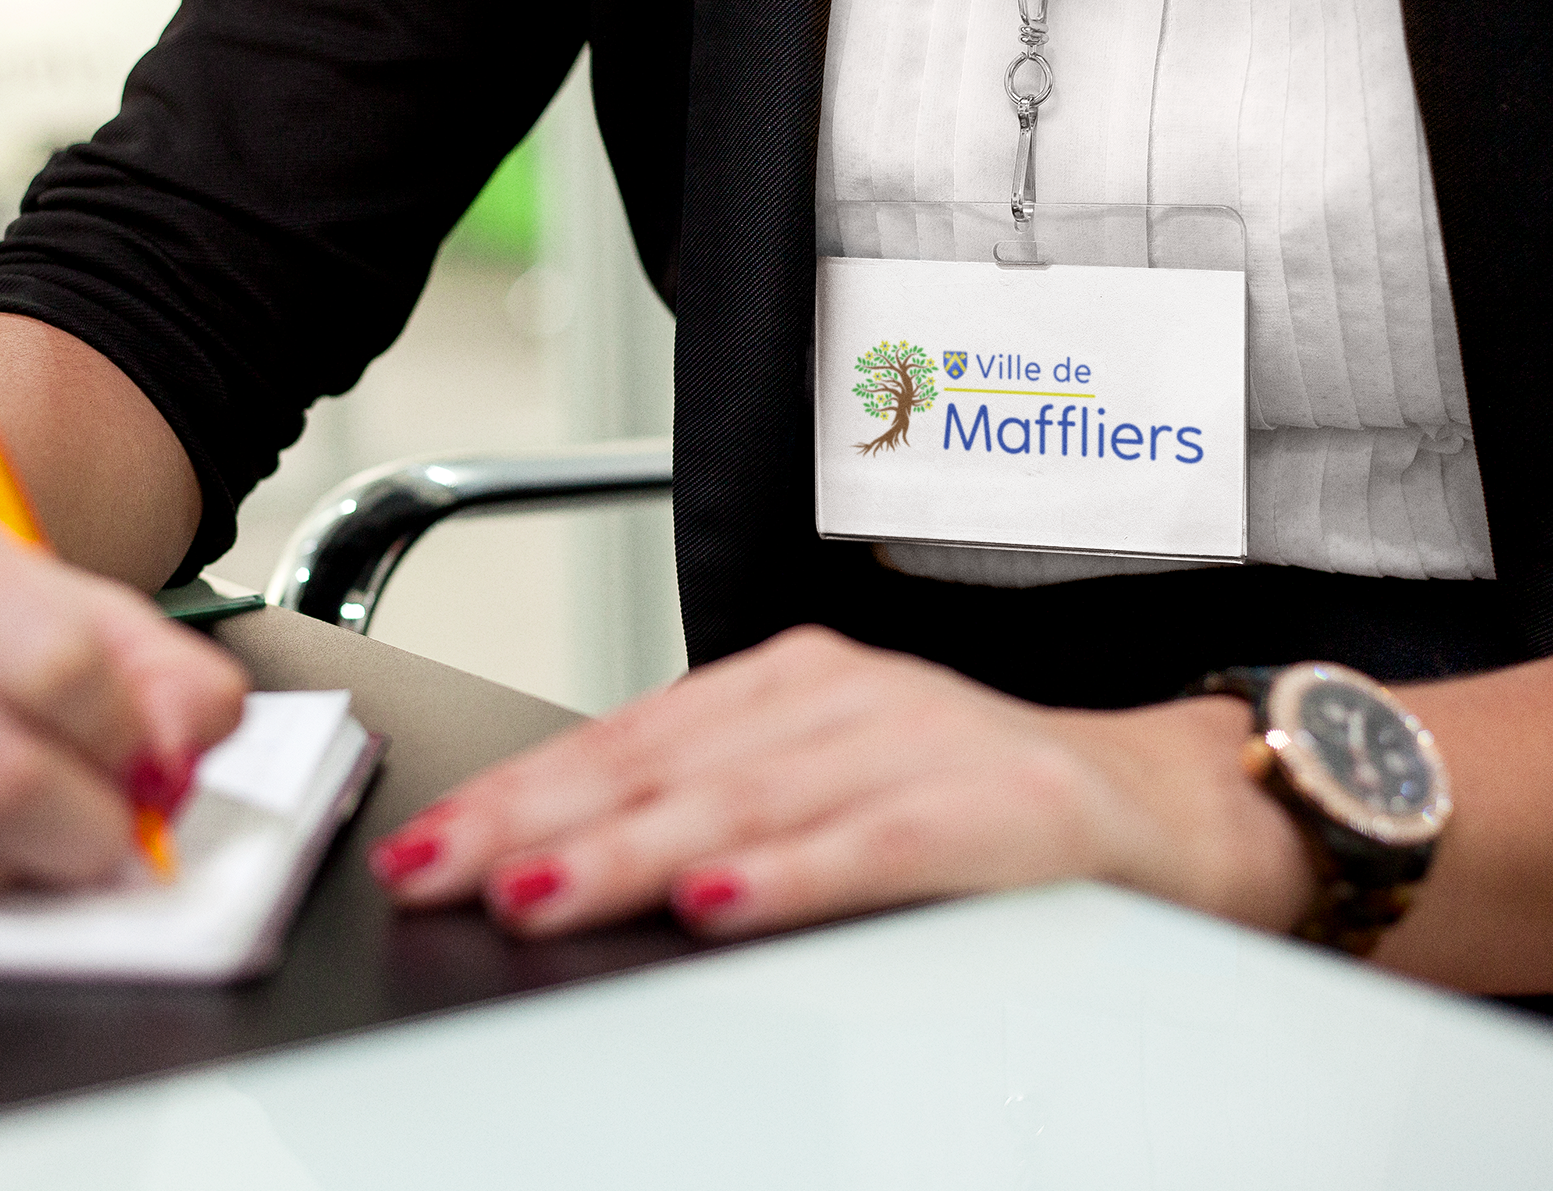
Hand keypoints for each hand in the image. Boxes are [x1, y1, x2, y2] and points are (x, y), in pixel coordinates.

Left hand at [368, 626, 1314, 939]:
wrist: (1165, 802)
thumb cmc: (980, 805)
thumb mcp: (827, 786)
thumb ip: (716, 809)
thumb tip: (563, 862)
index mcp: (786, 688)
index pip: (624, 738)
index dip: (516, 793)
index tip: (426, 844)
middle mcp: (839, 697)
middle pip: (662, 765)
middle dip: (534, 824)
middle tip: (436, 870)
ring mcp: (919, 741)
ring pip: (747, 800)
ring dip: (628, 850)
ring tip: (535, 890)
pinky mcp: (998, 804)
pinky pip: (876, 843)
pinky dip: (789, 874)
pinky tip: (714, 903)